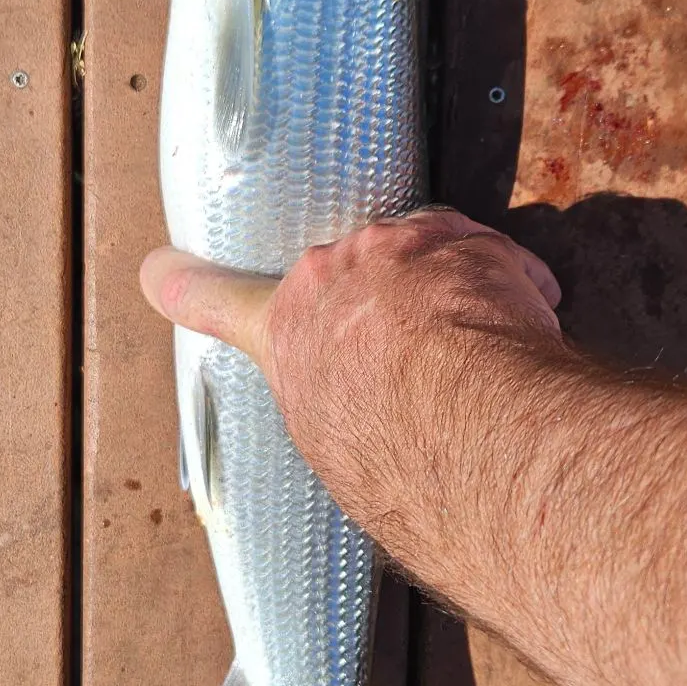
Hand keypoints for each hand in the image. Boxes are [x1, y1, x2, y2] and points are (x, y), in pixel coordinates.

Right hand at [140, 209, 566, 553]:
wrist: (453, 412)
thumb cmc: (391, 449)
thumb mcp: (337, 447)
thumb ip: (337, 409)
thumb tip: (364, 427)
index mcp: (284, 328)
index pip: (218, 302)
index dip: (184, 286)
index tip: (159, 271)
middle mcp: (331, 271)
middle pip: (353, 271)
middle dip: (387, 300)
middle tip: (426, 352)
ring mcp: (395, 245)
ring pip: (426, 255)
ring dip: (455, 292)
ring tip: (484, 348)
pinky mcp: (464, 237)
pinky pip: (491, 255)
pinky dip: (513, 286)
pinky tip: (527, 328)